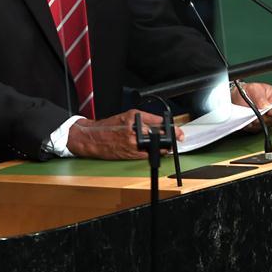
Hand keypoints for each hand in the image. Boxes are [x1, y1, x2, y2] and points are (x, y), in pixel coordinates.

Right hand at [66, 109, 183, 159]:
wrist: (92, 138)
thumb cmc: (109, 126)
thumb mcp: (127, 116)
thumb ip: (145, 119)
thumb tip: (162, 124)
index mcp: (134, 117)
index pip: (159, 122)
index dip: (172, 129)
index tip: (180, 132)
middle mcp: (134, 130)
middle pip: (159, 135)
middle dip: (171, 138)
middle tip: (178, 138)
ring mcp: (132, 143)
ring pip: (155, 146)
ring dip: (165, 147)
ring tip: (169, 145)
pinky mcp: (129, 154)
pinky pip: (147, 155)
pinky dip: (155, 153)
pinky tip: (158, 151)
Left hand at [232, 82, 271, 131]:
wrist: (239, 96)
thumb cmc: (250, 90)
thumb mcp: (254, 89)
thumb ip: (260, 98)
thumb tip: (266, 107)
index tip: (270, 111)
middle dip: (267, 118)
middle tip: (259, 115)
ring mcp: (268, 118)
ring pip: (267, 124)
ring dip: (259, 123)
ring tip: (251, 119)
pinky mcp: (260, 125)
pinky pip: (258, 129)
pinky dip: (253, 127)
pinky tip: (248, 123)